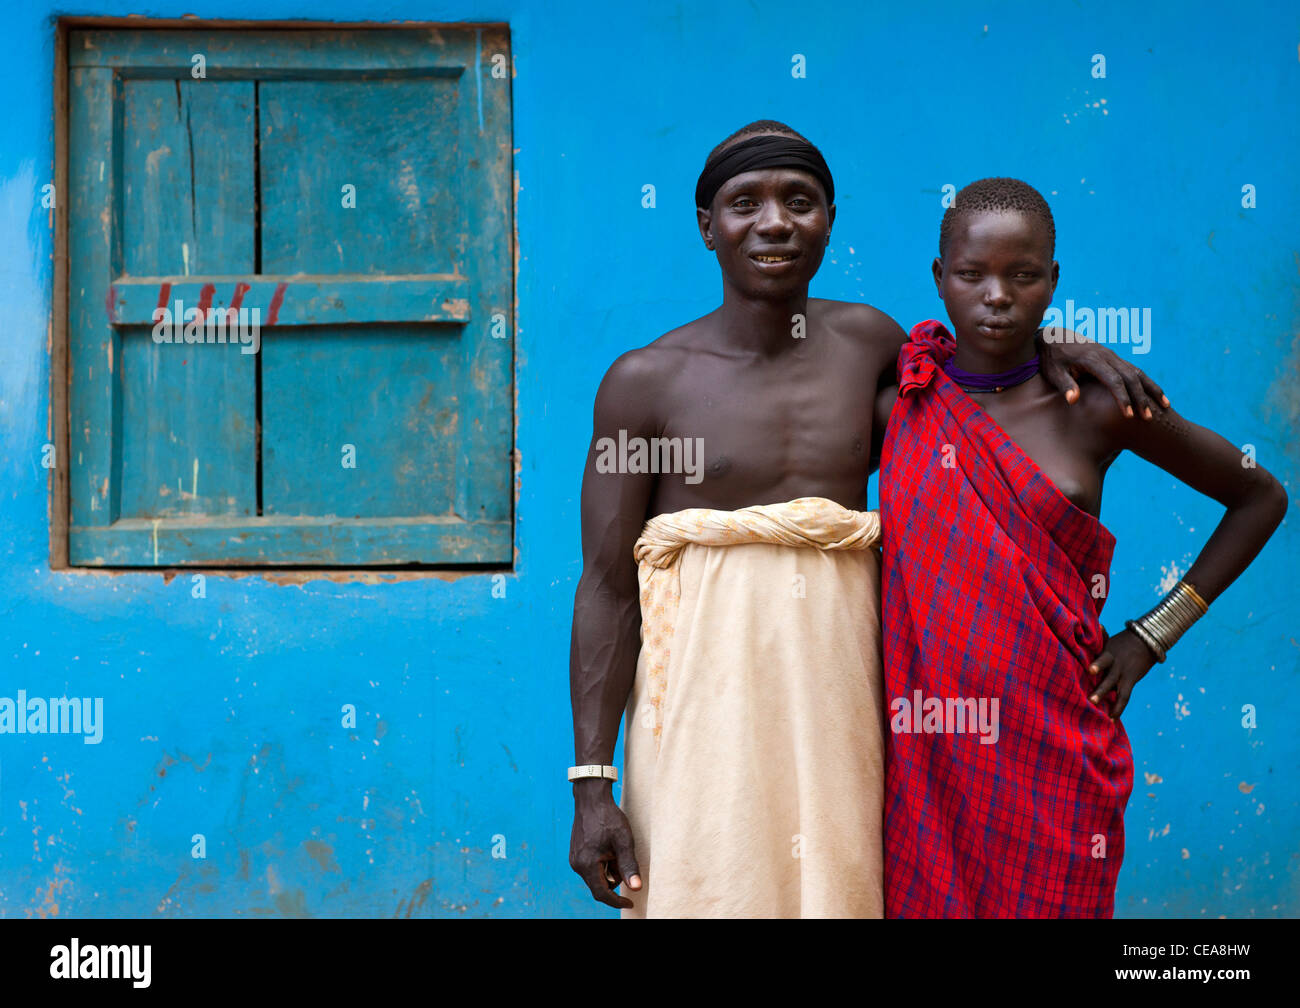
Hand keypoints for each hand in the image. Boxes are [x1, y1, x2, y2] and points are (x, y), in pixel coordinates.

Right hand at [569, 783, 641, 908]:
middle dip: (615, 879)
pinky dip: (602, 864)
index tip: (630, 903)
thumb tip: (636, 888)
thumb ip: (629, 866)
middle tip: (624, 860)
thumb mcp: (623, 841)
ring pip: (595, 876)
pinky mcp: (576, 852)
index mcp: (587, 864)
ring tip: (616, 850)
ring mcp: (574, 858)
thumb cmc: (608, 818)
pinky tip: (608, 847)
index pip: (602, 894)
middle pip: (599, 885)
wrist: (591, 798)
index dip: (617, 902)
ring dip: (609, 870)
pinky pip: (591, 867)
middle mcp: (577, 864)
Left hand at [1039, 328, 1169, 418]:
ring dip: (1150, 390)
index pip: (1113, 380)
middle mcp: (1107, 355)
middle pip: (1130, 377)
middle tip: (1147, 418)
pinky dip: (1147, 383)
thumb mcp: (1053, 372)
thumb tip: (1074, 399)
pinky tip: (1157, 396)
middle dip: (1140, 398)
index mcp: (1092, 359)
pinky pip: (1135, 371)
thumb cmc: (1050, 358)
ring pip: (1137, 372)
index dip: (1122, 397)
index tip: (1128, 415)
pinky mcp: (1114, 359)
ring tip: (1164, 408)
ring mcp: (1112, 356)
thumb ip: (1064, 385)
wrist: (1053, 336)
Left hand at [1087, 628, 1157, 719]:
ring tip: (1104, 715)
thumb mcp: (1109, 640)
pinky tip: (1111, 719)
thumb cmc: (1120, 642)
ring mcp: (1124, 675)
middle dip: (1101, 690)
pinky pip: (1125, 697)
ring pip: (1118, 691)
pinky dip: (1118, 708)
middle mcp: (1116, 666)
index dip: (1097, 665)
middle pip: (1109, 679)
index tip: (1089, 671)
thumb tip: (1095, 626)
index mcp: (1108, 654)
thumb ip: (1100, 637)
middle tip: (1091, 700)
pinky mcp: (1130, 681)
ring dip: (1112, 704)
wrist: (1146, 642)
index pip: (1103, 660)